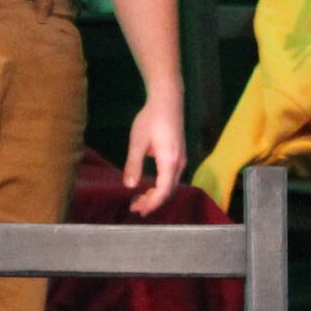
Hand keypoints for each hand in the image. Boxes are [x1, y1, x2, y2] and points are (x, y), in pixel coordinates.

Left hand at [123, 93, 185, 215]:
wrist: (167, 100)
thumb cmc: (151, 119)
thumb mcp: (137, 142)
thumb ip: (133, 164)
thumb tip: (129, 186)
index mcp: (169, 161)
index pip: (163, 191)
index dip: (152, 203)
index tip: (139, 210)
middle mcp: (179, 163)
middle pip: (168, 191)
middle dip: (152, 202)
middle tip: (134, 208)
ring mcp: (181, 159)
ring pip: (170, 185)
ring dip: (156, 195)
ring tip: (139, 200)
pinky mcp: (178, 155)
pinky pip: (171, 178)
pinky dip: (160, 186)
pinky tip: (148, 187)